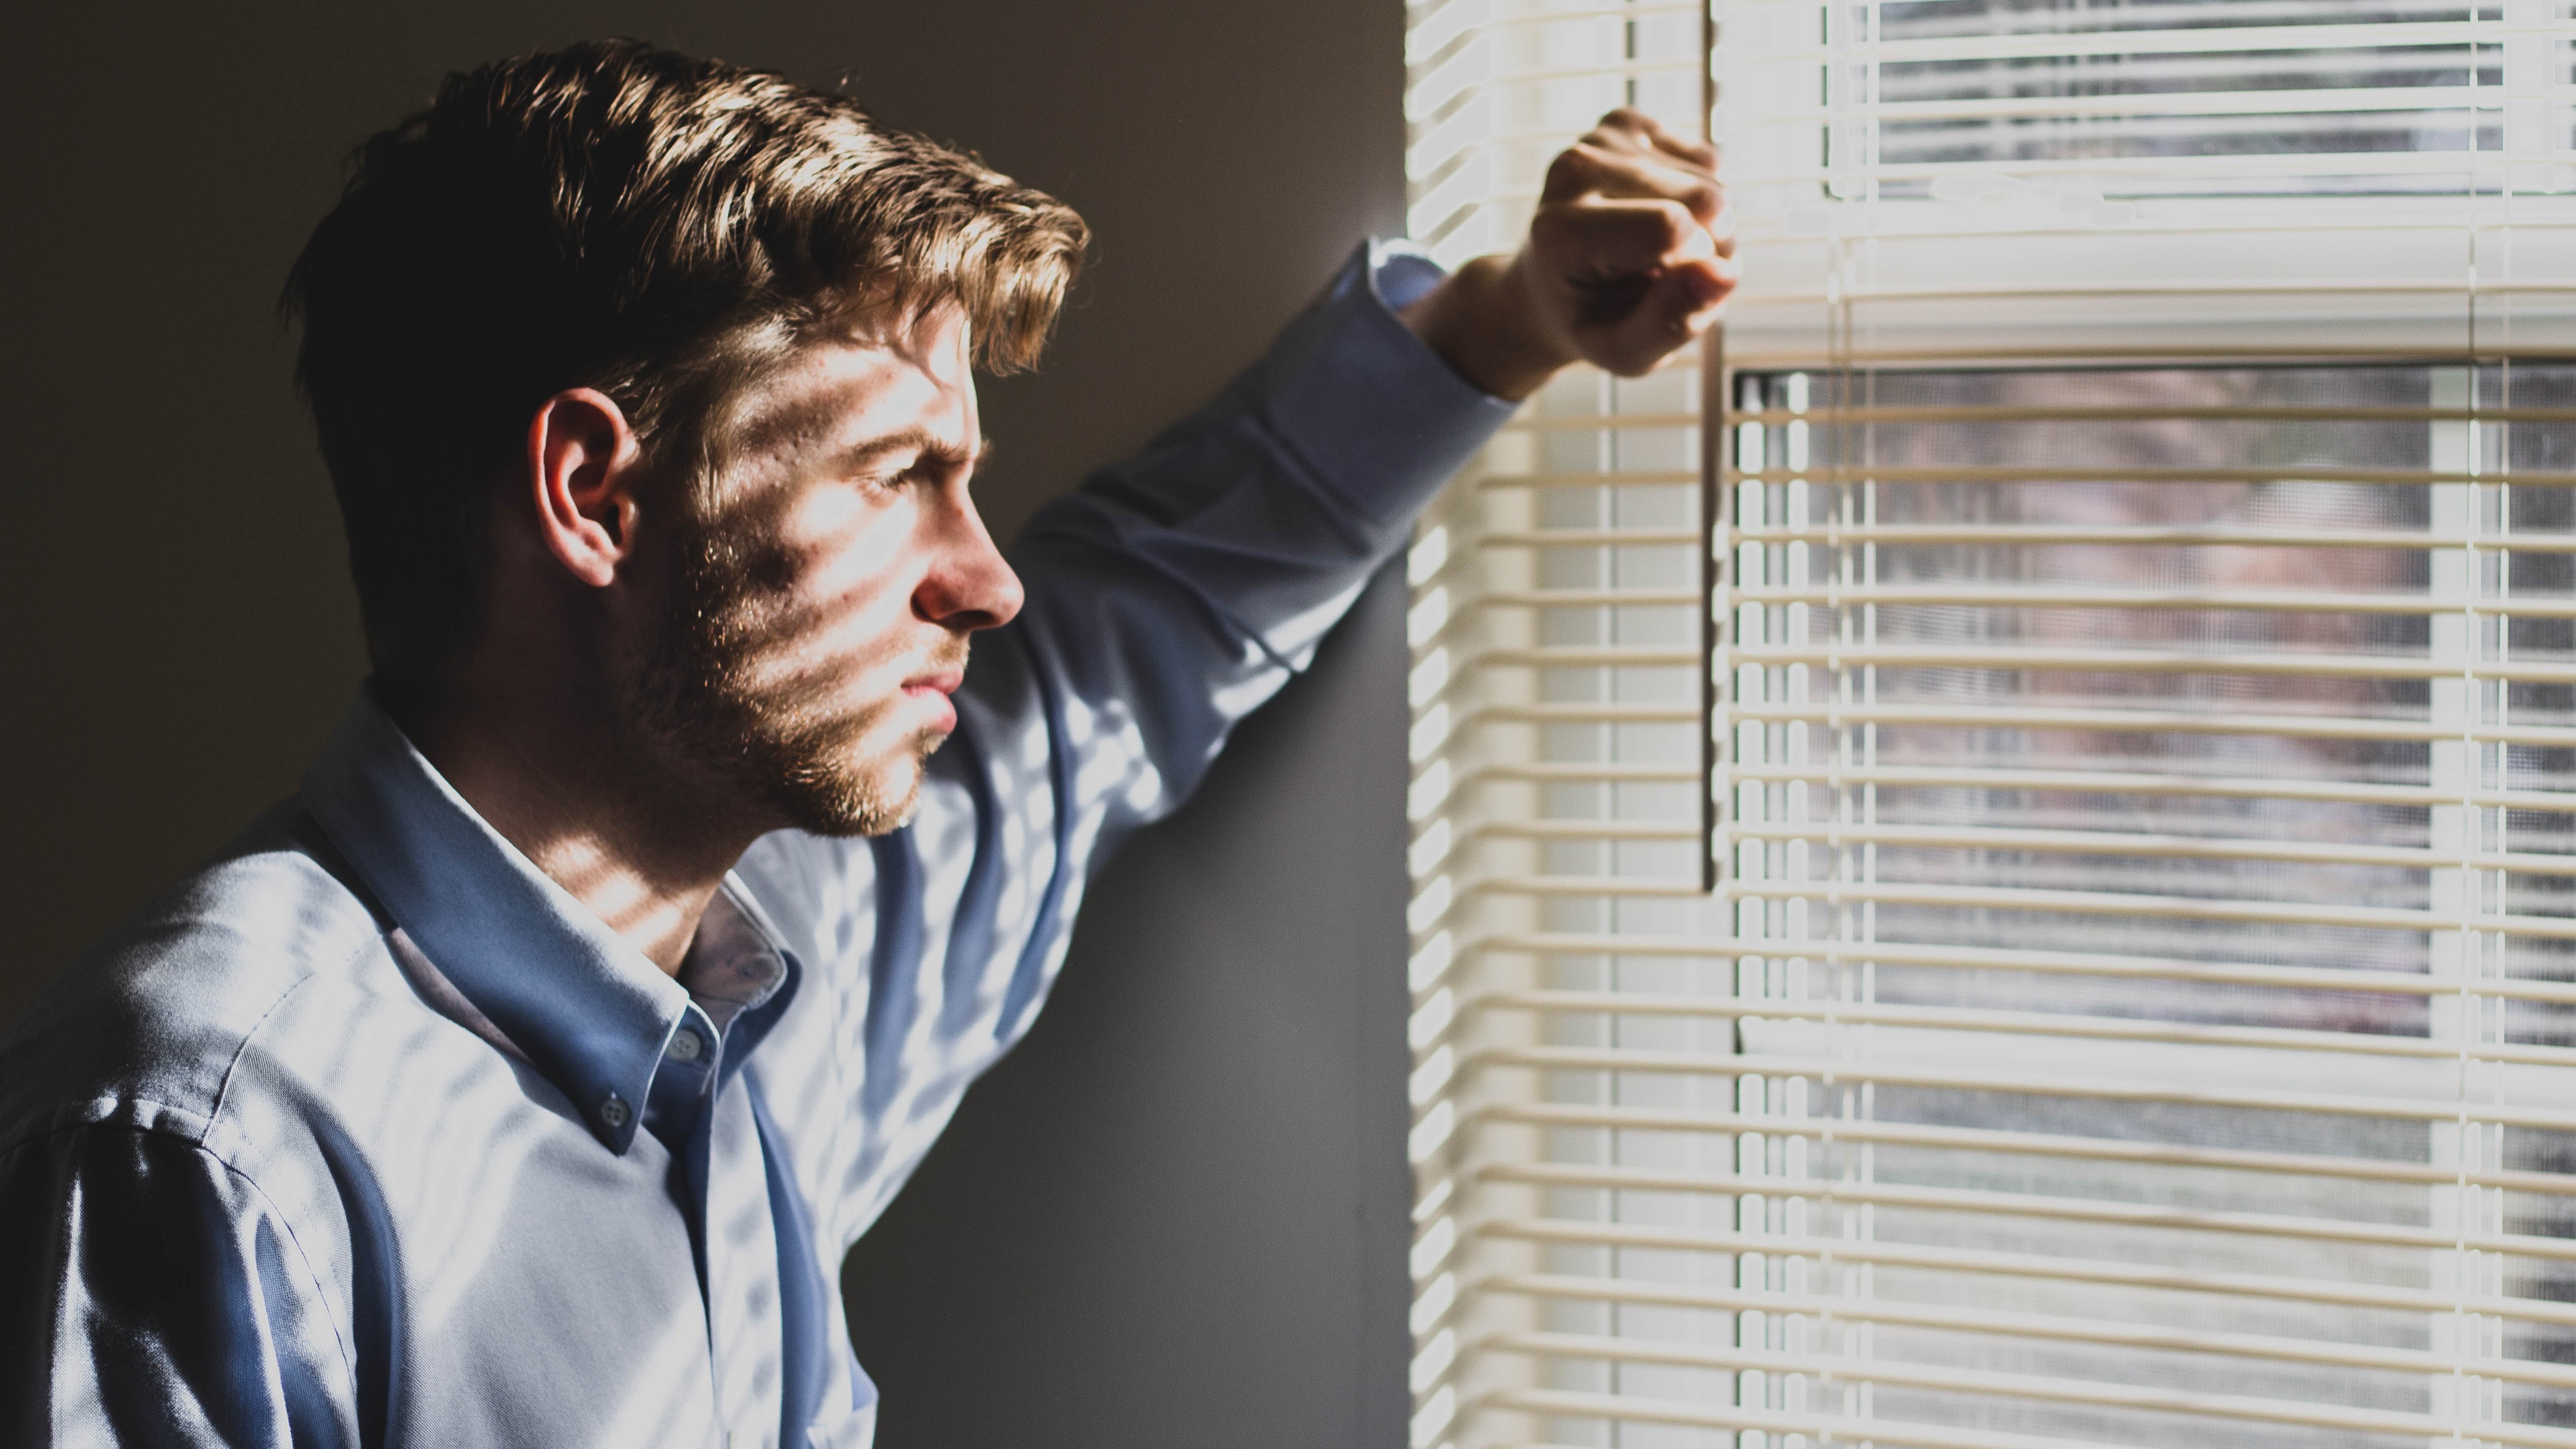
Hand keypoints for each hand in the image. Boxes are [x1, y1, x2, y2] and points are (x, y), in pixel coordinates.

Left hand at [1401, 109, 1735, 399]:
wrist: (1548, 287)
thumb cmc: (1589, 321)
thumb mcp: (1623, 353)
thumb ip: (1670, 324)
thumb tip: (1722, 275)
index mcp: (1562, 231)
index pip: (1672, 228)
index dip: (1696, 267)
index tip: (1669, 290)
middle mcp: (1574, 170)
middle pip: (1705, 199)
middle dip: (1711, 248)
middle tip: (1671, 277)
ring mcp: (1598, 140)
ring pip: (1712, 180)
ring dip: (1708, 228)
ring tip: (1663, 253)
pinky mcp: (1624, 124)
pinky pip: (1706, 160)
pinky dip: (1699, 196)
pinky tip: (1662, 215)